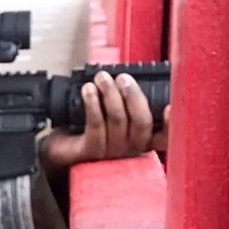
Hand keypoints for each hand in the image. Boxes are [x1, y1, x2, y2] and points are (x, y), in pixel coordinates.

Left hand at [39, 71, 165, 173]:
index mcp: (141, 140)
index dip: (170, 124)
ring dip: (110, 94)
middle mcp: (129, 149)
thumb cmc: (88, 128)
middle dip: (133, 96)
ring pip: (117, 121)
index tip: (169, 106)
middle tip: (123, 78)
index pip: (164, 137)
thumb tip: (129, 76)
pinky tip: (88, 90)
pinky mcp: (89, 152)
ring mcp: (110, 153)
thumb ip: (126, 100)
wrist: (57, 147)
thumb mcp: (113, 113)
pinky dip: (93, 104)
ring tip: (102, 78)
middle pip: (141, 123)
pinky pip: (95, 126)